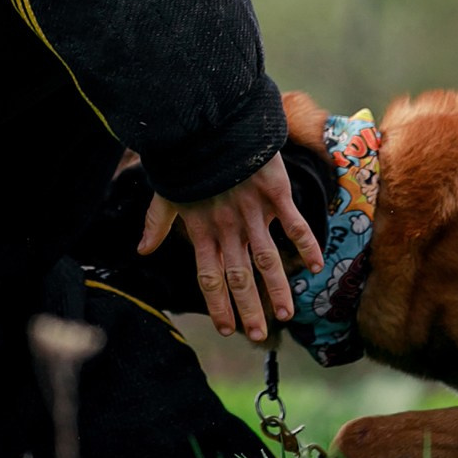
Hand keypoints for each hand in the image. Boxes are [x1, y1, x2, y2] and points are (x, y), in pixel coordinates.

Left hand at [136, 152, 323, 340]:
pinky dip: (307, 246)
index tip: (226, 329)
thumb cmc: (188, 159)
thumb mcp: (166, 193)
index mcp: (202, 230)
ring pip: (267, 260)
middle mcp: (228, 228)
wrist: (211, 122)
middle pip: (239, 276)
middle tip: (257, 335)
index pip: (209, 277)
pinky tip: (315, 267)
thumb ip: (156, 224)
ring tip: (285, 314)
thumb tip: (141, 250)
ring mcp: (253, 213)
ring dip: (277, 289)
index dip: (217, 304)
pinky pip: (294, 226)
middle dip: (248, 309)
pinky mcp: (275, 194)